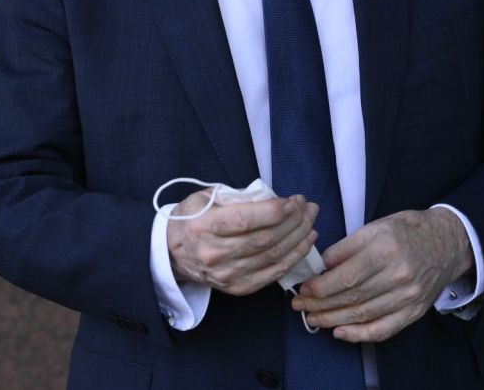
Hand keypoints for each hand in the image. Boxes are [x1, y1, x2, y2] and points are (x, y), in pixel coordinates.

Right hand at [167, 191, 318, 295]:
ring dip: (298, 238)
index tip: (293, 200)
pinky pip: (272, 274)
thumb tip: (270, 197)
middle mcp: (215, 254)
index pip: (244, 220)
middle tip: (308, 206)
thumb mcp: (203, 198)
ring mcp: (227, 274)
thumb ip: (235, 196)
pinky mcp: (238, 288)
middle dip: (293, 221)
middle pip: (264, 239)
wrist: (172, 255)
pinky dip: (293, 258)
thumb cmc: (191, 220)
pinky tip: (305, 243)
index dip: (273, 211)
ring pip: (272, 257)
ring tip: (311, 221)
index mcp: (203, 227)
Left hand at [291, 208, 471, 342]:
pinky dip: (360, 335)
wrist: (448, 242)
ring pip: (364, 315)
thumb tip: (320, 266)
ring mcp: (409, 297)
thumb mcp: (375, 227)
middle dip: (321, 304)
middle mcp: (399, 276)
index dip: (321, 287)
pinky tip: (340, 332)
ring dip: (333, 320)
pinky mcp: (414, 312)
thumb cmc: (408, 231)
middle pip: (353, 298)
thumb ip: (346, 247)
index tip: (304, 288)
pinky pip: (384, 329)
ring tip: (313, 318)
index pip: (347, 276)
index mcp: (386, 250)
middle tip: (301, 305)